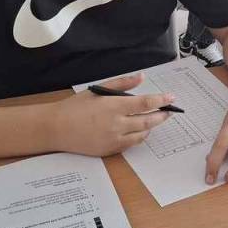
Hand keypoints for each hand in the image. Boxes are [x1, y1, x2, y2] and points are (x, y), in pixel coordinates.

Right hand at [47, 74, 173, 156]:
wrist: (56, 128)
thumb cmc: (76, 106)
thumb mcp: (98, 90)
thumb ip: (122, 83)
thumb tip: (141, 77)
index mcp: (113, 106)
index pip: (145, 103)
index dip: (161, 100)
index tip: (171, 98)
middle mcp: (116, 124)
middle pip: (148, 121)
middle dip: (161, 116)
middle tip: (168, 111)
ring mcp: (113, 139)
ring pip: (142, 135)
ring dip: (150, 127)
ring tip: (153, 120)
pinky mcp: (109, 150)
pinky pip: (130, 145)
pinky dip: (137, 137)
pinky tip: (138, 131)